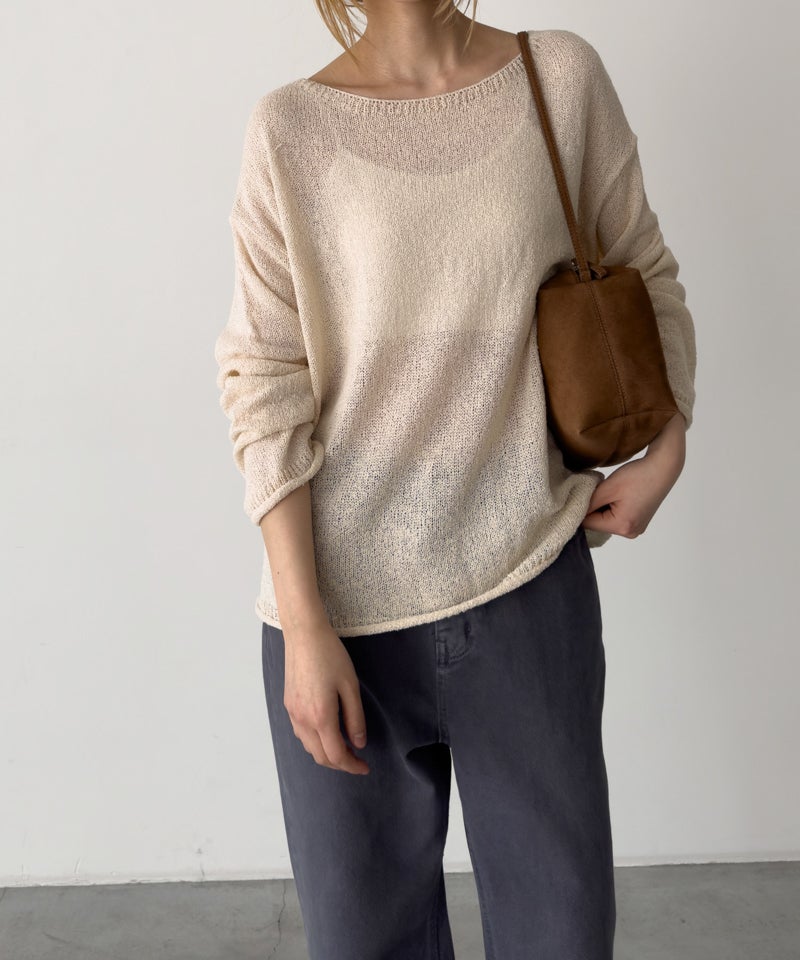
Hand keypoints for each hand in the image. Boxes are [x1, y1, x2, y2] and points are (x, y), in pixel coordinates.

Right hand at [282, 620, 369, 775]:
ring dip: (327, 754)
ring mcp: (292, 713)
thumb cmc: (331, 656)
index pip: (336, 755)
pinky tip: (327, 733)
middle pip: (320, 756)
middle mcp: (303, 720)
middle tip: (358, 760)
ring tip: (345, 748)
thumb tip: (359, 744)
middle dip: (340, 764)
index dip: (352, 766)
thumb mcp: (350, 686)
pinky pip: (301, 734)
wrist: (304, 635)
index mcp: (321, 717)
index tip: (365, 767)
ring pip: (309, 747)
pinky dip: (315, 742)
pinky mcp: (288, 705)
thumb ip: (355, 718)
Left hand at [581, 412, 685, 537]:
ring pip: (607, 520)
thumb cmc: (638, 476)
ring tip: (610, 490)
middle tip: (597, 490)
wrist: (663, 467)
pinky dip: (612, 507)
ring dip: (603, 506)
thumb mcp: (607, 488)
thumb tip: (573, 511)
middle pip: (598, 524)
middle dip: (593, 507)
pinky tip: (618, 494)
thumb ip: (588, 502)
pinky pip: (617, 517)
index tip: (578, 495)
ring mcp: (636, 528)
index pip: (588, 524)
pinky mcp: (639, 521)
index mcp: (623, 526)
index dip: (580, 508)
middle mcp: (631, 532)